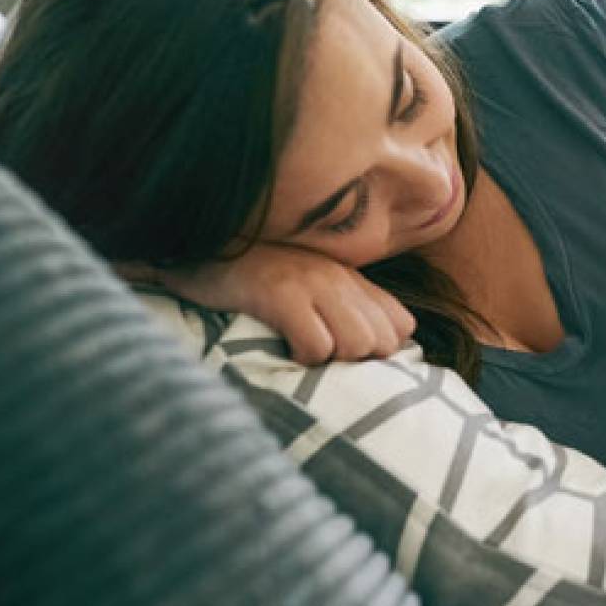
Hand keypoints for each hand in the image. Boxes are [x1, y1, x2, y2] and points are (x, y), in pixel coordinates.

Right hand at [118, 244, 415, 365]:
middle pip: (383, 342)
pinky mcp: (282, 294)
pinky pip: (317, 345)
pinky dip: (304, 357)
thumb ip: (349, 307)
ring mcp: (312, 284)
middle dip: (357, 360)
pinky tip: (285, 349)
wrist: (203, 245)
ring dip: (331, 359)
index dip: (379, 350)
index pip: (402, 326)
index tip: (346, 354)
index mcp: (351, 278)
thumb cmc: (257, 275)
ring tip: (303, 350)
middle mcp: (339, 278)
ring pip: (357, 344)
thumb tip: (380, 347)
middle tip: (322, 354)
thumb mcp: (312, 284)